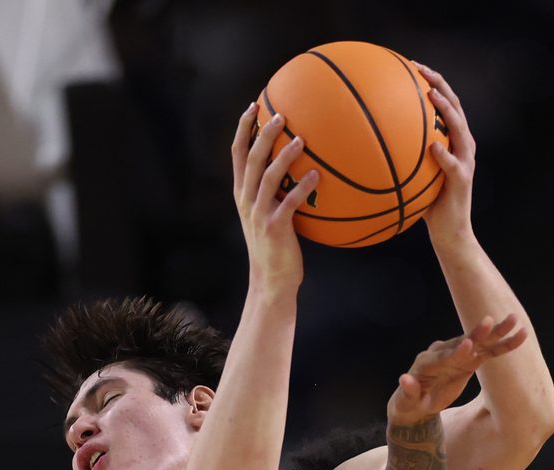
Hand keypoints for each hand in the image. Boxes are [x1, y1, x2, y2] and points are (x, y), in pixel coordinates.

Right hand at [231, 103, 316, 290]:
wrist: (270, 280)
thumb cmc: (275, 245)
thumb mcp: (267, 214)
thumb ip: (274, 190)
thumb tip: (298, 164)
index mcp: (242, 193)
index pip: (237, 153)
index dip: (242, 128)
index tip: (253, 105)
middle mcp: (246, 199)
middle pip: (250, 158)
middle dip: (263, 133)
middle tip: (280, 115)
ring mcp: (258, 213)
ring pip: (267, 176)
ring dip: (284, 156)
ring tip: (301, 139)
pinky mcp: (275, 227)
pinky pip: (289, 202)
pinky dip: (302, 187)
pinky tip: (317, 176)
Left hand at [387, 313, 525, 425]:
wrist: (416, 402)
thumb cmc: (409, 402)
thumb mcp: (406, 401)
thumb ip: (407, 391)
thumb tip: (404, 379)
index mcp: (427, 362)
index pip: (443, 356)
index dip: (456, 352)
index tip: (469, 344)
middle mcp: (443, 353)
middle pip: (463, 342)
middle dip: (477, 333)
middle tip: (489, 321)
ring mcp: (458, 355)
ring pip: (479, 342)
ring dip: (496, 332)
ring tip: (514, 320)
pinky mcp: (470, 361)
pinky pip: (488, 352)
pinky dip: (503, 345)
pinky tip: (520, 336)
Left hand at [415, 63, 474, 242]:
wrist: (449, 232)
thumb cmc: (427, 205)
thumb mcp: (412, 176)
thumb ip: (400, 158)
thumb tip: (366, 146)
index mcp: (452, 140)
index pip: (446, 104)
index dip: (433, 82)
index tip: (413, 66)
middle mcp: (462, 145)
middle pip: (456, 106)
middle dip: (440, 84)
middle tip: (421, 69)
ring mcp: (465, 161)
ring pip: (460, 129)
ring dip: (447, 110)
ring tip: (432, 96)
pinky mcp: (462, 180)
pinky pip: (453, 164)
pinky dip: (444, 154)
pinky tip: (433, 147)